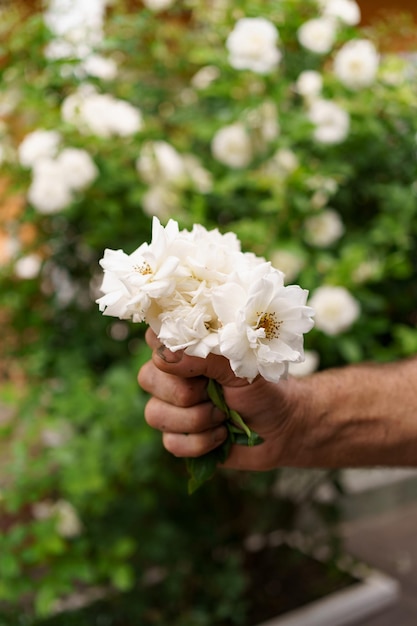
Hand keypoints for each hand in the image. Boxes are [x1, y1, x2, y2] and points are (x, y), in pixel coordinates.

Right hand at [138, 329, 310, 470]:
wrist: (282, 427)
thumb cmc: (263, 386)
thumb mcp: (241, 364)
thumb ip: (205, 354)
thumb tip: (165, 353)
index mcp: (185, 348)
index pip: (154, 336)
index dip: (167, 350)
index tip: (195, 360)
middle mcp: (172, 374)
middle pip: (148, 378)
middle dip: (186, 392)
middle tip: (215, 392)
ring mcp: (172, 406)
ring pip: (155, 414)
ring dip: (197, 420)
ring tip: (223, 415)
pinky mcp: (178, 436)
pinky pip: (171, 443)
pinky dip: (202, 442)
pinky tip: (222, 435)